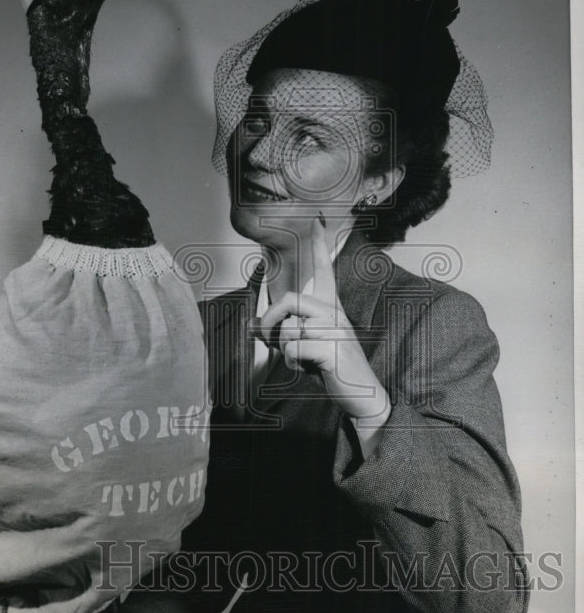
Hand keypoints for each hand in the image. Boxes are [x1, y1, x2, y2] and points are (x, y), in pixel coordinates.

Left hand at [256, 215, 390, 453]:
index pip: (324, 269)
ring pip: (288, 330)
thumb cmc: (330, 365)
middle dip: (269, 321)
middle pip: (289, 300)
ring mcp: (335, 329)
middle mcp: (334, 312)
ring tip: (300, 358)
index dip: (319, 245)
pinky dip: (293, 363)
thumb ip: (283, 331)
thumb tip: (251, 325)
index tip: (316, 220)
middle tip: (267, 337)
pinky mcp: (332, 348)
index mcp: (330, 306)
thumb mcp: (306, 345)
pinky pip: (294, 349)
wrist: (361, 393)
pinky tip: (309, 368)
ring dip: (285, 349)